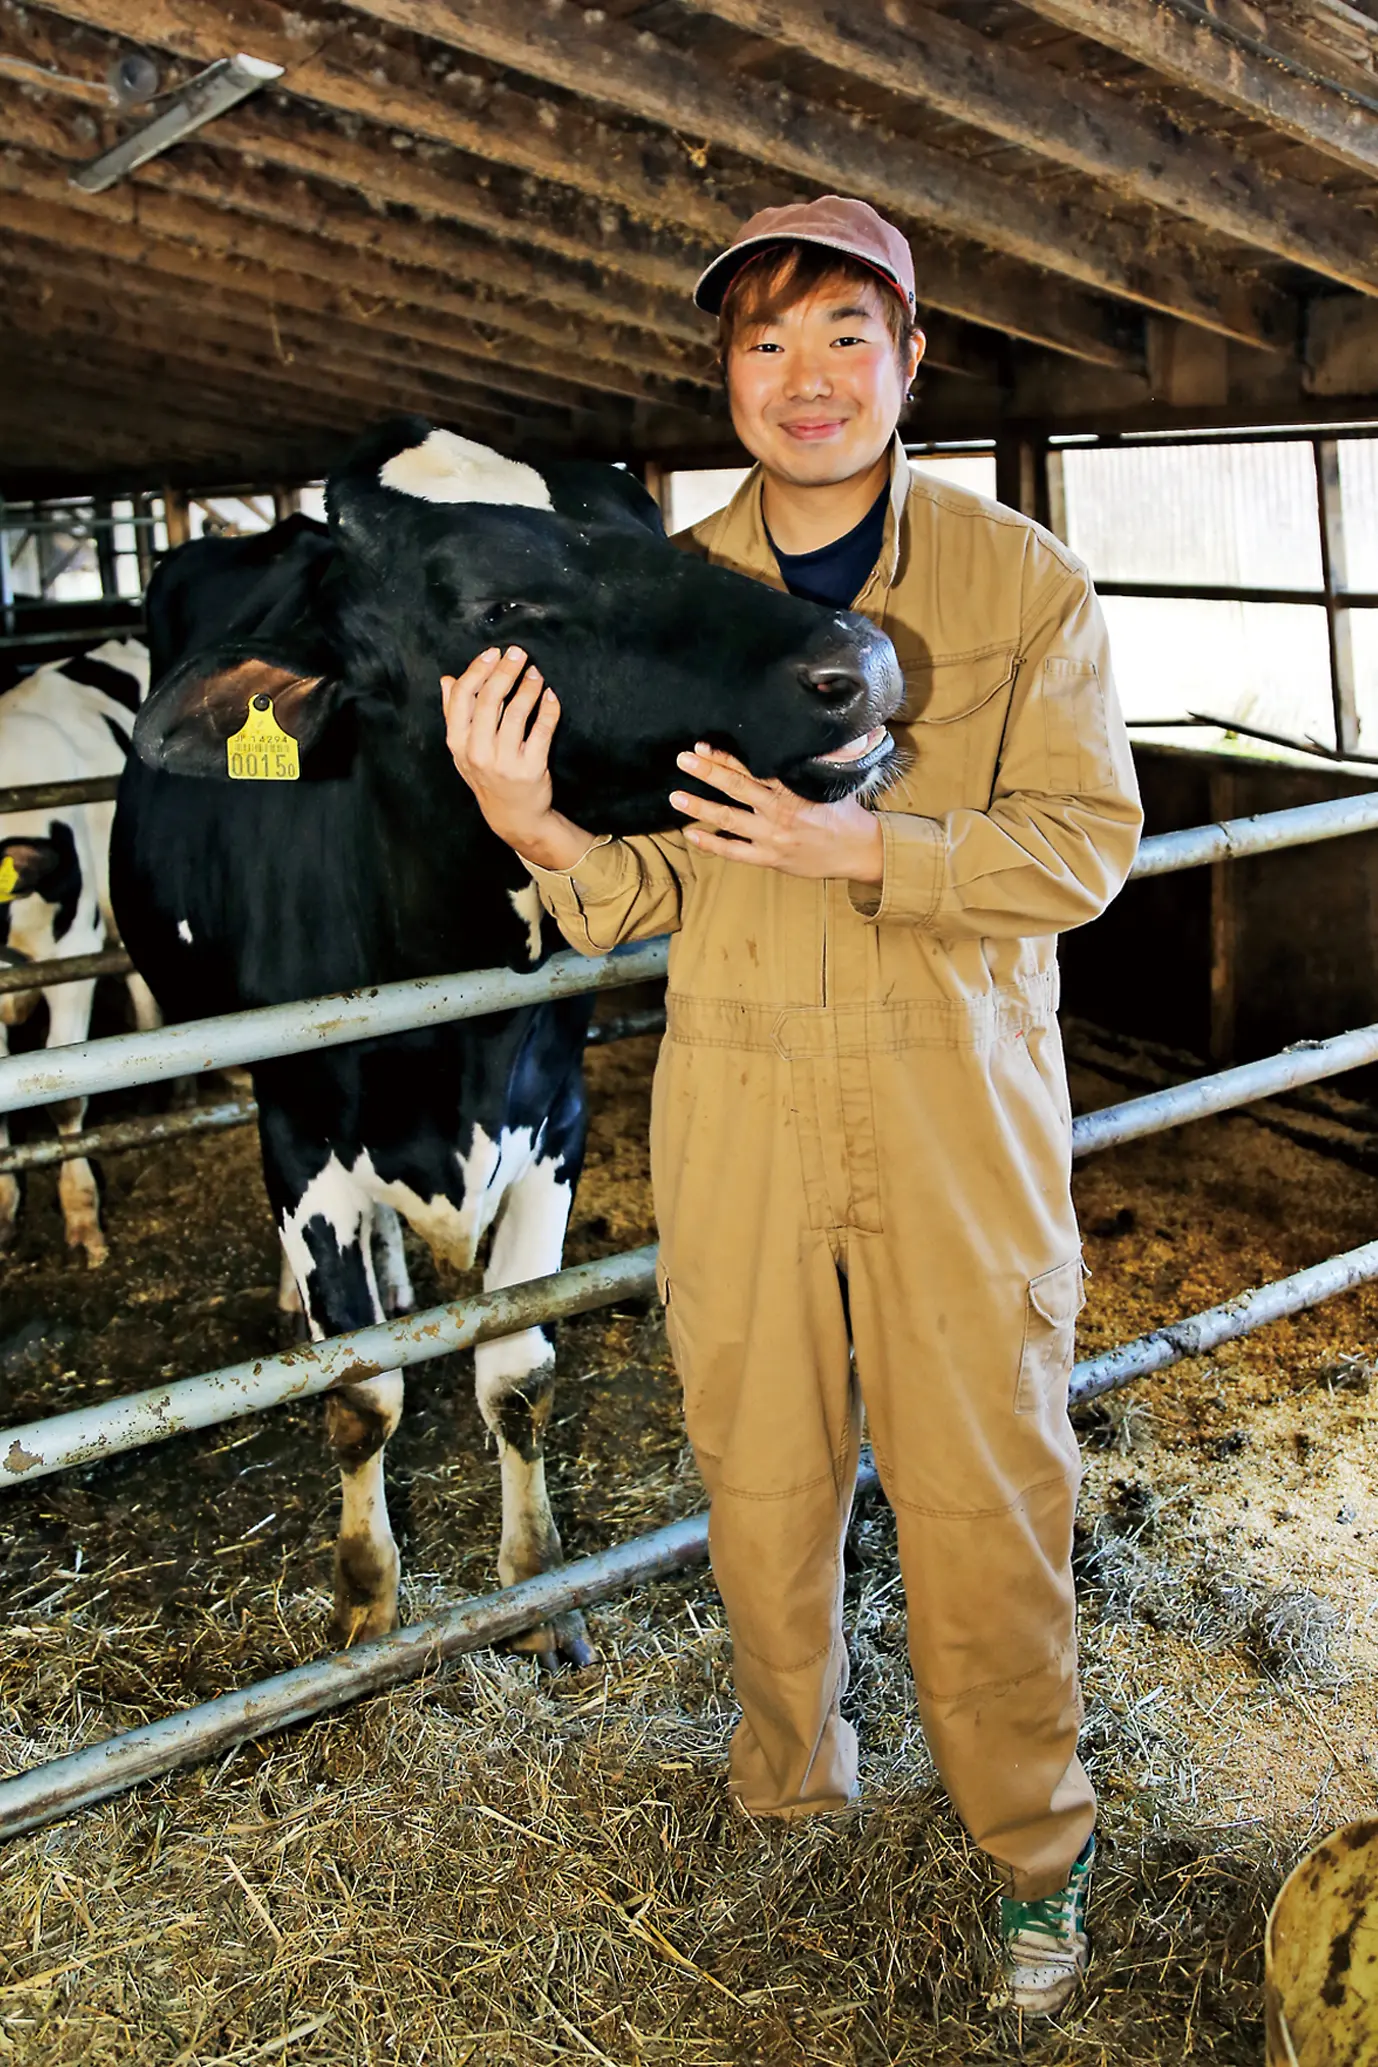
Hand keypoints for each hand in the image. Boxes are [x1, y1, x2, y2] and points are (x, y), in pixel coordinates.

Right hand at [441, 646, 590, 868]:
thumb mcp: (462, 749)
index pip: (462, 697)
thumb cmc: (486, 775)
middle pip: (490, 700)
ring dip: (528, 686)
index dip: (477, 670)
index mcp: (458, 743)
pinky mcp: (531, 768)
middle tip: (519, 653)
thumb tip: (446, 679)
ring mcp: (505, 761)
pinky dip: (549, 708)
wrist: (512, 815)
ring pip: (517, 712)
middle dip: (505, 670)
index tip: (493, 653)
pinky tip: (550, 695)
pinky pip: (542, 729)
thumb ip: (453, 714)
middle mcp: (478, 752)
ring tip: (535, 672)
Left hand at [670, 744, 883, 882]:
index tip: (704, 745)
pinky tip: (691, 833)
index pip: (754, 769)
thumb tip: (803, 734)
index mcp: (793, 791)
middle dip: (707, 772)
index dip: (726, 757)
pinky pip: (735, 852)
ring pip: (729, 820)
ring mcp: (772, 838)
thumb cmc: (843, 812)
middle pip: (736, 789)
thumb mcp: (831, 780)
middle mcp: (779, 813)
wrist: (857, 851)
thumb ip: (812, 760)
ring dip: (700, 807)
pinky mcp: (770, 858)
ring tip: (676, 796)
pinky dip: (712, 843)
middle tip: (684, 759)